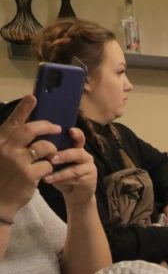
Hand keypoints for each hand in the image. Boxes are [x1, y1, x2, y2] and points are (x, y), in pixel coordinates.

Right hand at [0, 95, 60, 220]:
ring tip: (51, 154)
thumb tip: (29, 128)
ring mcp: (18, 161)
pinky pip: (48, 164)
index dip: (24, 109)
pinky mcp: (29, 174)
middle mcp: (6, 148)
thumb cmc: (1, 175)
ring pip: (44, 147)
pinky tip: (45, 171)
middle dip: (47, 126)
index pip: (13, 121)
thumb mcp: (1, 155)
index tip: (33, 97)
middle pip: (31, 130)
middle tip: (57, 127)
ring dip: (52, 149)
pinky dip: (50, 166)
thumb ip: (11, 142)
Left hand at [46, 127, 97, 205]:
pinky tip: (50, 181)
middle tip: (51, 159)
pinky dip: (61, 181)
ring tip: (47, 175)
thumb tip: (37, 145)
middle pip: (77, 153)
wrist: (75, 192)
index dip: (77, 134)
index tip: (70, 130)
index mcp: (77, 148)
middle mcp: (85, 156)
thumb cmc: (62, 172)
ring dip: (59, 173)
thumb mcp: (57, 161)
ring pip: (74, 169)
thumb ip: (53, 152)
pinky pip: (75, 180)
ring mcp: (89, 168)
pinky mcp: (90, 180)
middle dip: (64, 156)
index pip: (79, 138)